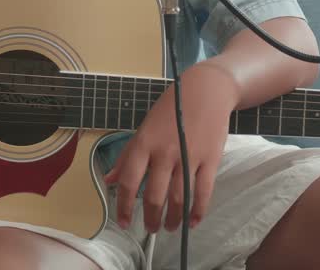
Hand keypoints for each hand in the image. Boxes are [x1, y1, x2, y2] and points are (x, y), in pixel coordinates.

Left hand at [102, 62, 240, 232]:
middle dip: (151, 218)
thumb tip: (109, 180)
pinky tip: (192, 221)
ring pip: (179, 198)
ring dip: (173, 218)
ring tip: (170, 227)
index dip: (123, 206)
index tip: (124, 222)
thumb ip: (127, 156)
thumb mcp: (143, 128)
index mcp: (144, 143)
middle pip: (154, 195)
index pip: (128, 181)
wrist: (206, 90)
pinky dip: (198, 211)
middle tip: (151, 228)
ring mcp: (189, 156)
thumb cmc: (172, 108)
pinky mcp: (210, 159)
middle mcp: (164, 152)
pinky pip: (204, 192)